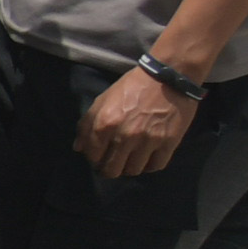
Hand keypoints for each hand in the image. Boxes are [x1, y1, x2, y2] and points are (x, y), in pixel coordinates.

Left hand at [79, 63, 202, 177]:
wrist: (167, 77)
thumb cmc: (132, 87)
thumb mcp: (103, 100)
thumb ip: (87, 124)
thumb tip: (78, 148)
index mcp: (105, 124)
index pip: (92, 156)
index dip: (93, 159)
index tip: (99, 157)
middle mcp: (125, 136)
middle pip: (112, 170)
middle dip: (109, 169)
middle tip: (113, 163)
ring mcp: (148, 141)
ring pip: (133, 171)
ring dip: (130, 167)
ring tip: (130, 159)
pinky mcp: (168, 143)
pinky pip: (155, 166)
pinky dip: (149, 165)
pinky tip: (147, 158)